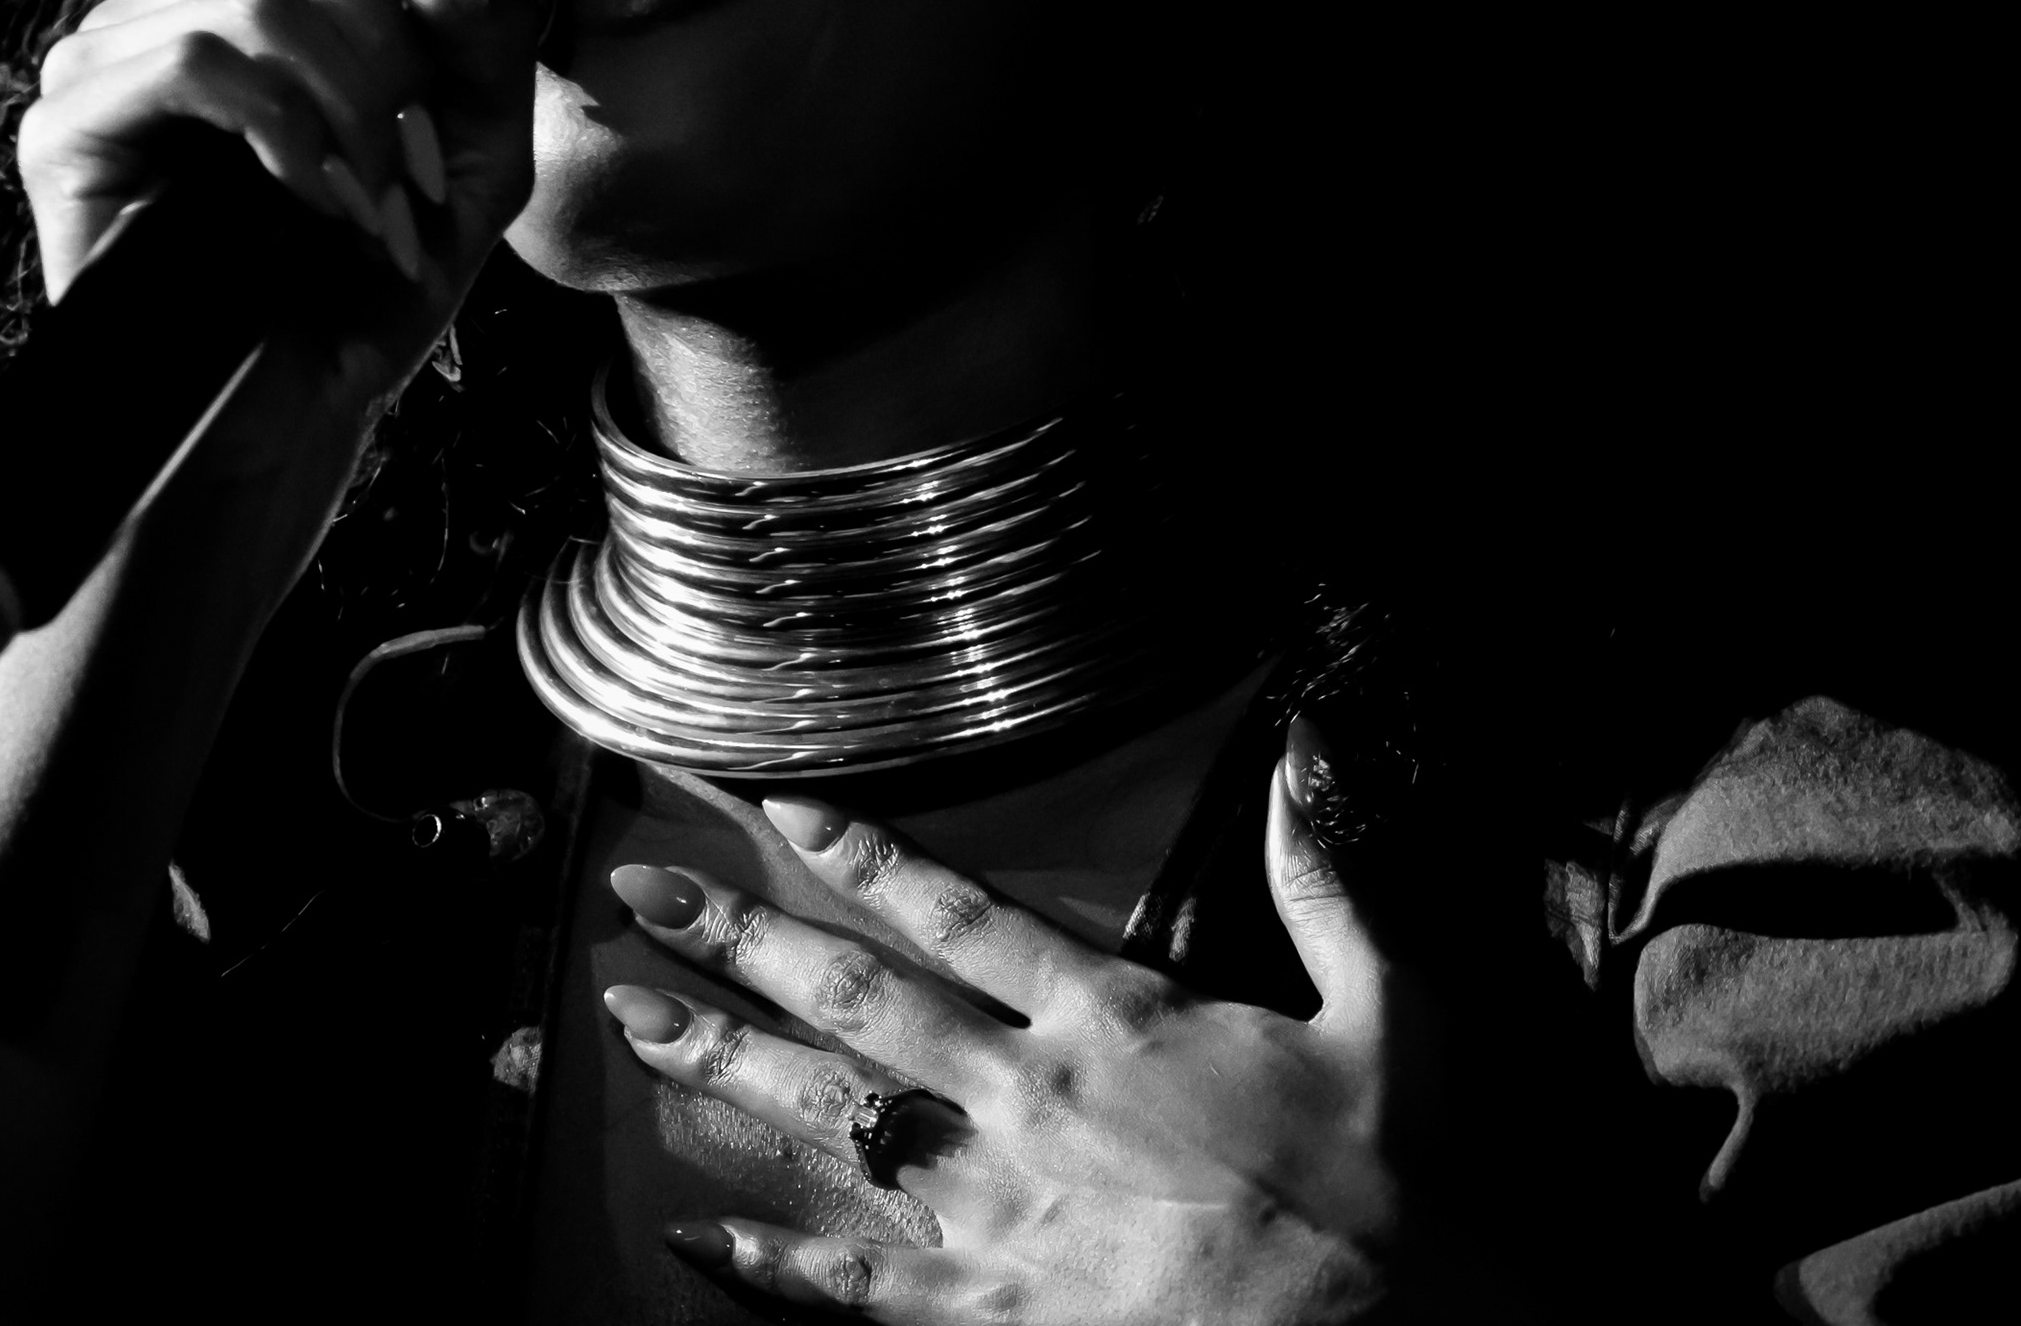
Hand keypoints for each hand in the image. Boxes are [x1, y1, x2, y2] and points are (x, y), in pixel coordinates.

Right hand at [17, 0, 539, 398]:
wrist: (287, 422)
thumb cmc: (371, 294)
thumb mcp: (473, 165)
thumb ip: (479, 54)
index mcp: (259, 0)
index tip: (430, 70)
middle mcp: (175, 10)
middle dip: (386, 46)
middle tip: (402, 161)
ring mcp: (110, 61)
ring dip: (346, 107)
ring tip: (363, 205)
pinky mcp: (68, 126)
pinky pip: (194, 58)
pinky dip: (280, 128)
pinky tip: (305, 199)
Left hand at [605, 748, 1408, 1322]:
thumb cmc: (1387, 1191)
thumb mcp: (1390, 1011)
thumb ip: (1328, 880)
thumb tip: (1305, 752)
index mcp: (1115, 1020)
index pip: (960, 913)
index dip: (866, 856)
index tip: (783, 810)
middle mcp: (1030, 1102)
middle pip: (855, 1002)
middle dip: (738, 941)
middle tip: (644, 896)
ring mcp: (999, 1213)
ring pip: (831, 1119)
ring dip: (722, 1065)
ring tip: (630, 1019)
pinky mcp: (993, 1317)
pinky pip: (857, 1287)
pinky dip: (770, 1260)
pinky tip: (697, 1234)